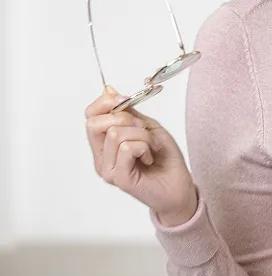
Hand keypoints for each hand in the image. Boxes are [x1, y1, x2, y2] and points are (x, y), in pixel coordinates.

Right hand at [85, 85, 197, 224]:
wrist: (179, 185)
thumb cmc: (165, 158)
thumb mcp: (147, 126)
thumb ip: (128, 112)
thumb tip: (108, 90)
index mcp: (105, 144)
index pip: (90, 116)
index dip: (105, 102)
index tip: (124, 99)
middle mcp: (101, 158)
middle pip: (94, 123)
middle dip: (124, 117)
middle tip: (143, 128)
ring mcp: (108, 169)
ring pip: (115, 133)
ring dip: (141, 134)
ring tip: (151, 147)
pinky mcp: (119, 178)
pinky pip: (127, 148)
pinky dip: (144, 147)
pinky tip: (149, 158)